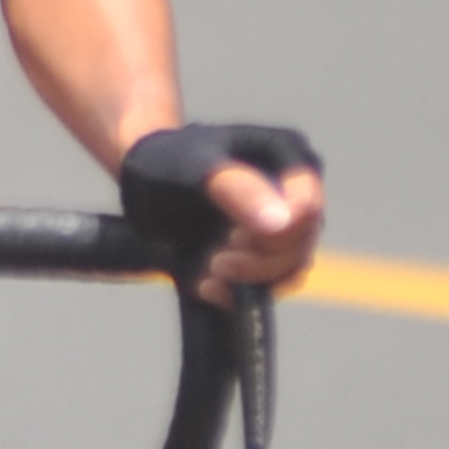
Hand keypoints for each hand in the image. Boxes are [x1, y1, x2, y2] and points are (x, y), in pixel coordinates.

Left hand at [119, 123, 325, 303]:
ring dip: (250, 279)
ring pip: (290, 269)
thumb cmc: (165, 160)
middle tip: (216, 260)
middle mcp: (295, 192)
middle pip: (301, 244)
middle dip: (260, 260)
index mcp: (289, 156)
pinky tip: (205, 284)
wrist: (141, 181)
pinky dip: (237, 291)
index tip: (234, 237)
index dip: (280, 234)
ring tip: (208, 271)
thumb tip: (281, 224)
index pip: (307, 207)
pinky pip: (267, 284)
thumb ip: (236, 190)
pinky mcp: (263, 253)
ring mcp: (283, 226)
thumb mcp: (193, 168)